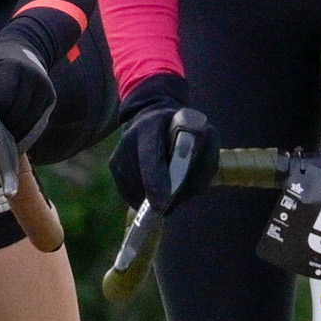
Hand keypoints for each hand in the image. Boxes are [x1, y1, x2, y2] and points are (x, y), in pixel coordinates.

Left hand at [0, 11, 67, 149]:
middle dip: (1, 128)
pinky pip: (37, 123)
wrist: (21, 49)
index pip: (3, 101)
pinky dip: (24, 133)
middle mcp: (33, 77)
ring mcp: (44, 87)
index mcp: (13, 67)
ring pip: (28, 122)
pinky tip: (11, 137)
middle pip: (16, 115)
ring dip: (13, 134)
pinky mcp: (51, 97)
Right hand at [110, 74, 215, 211]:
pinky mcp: (114, 165)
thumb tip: (192, 190)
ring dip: (153, 199)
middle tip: (172, 204)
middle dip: (159, 198)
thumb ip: (206, 160)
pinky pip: (129, 193)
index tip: (163, 204)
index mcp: (152, 126)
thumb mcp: (205, 135)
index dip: (156, 182)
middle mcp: (130, 138)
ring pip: (135, 191)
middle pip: (142, 181)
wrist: (153, 116)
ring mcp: (119, 152)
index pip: (150, 158)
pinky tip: (154, 186)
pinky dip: (144, 197)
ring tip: (166, 188)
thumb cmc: (186, 130)